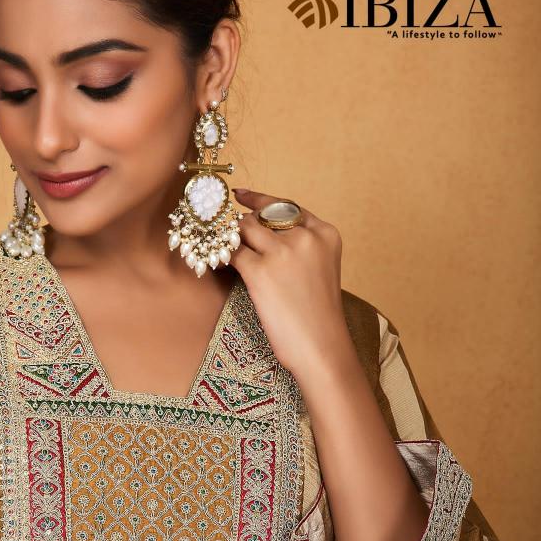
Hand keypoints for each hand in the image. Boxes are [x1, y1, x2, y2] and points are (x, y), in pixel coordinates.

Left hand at [228, 187, 353, 379]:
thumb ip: (300, 248)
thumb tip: (258, 234)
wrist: (321, 345)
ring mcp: (283, 252)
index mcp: (325, 233)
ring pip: (244, 228)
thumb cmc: (318, 316)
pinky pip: (231, 252)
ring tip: (220, 250)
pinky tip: (216, 263)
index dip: (260, 199)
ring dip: (229, 238)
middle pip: (262, 215)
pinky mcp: (261, 271)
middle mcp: (305, 237)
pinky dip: (220, 256)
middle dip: (242, 225)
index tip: (240, 195)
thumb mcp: (319, 270)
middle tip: (225, 234)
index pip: (286, 205)